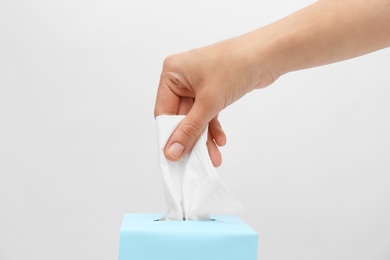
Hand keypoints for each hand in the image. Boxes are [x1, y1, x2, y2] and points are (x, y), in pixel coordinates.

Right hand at [154, 38, 275, 165]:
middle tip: (196, 160)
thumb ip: (190, 129)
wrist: (266, 55)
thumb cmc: (235, 66)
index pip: (164, 112)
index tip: (174, 156)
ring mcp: (197, 84)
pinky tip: (220, 140)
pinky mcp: (211, 89)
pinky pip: (206, 113)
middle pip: (180, 117)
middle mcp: (182, 77)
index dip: (169, 135)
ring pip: (195, 117)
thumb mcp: (208, 102)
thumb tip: (173, 150)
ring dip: (203, 137)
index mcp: (172, 72)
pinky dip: (212, 127)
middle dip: (191, 139)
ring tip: (212, 156)